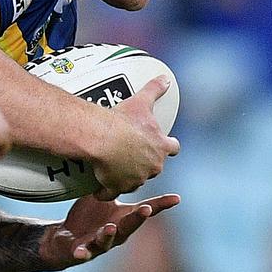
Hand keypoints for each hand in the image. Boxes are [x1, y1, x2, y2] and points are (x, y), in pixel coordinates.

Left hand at [39, 193, 180, 269]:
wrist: (68, 238)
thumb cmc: (91, 216)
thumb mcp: (103, 198)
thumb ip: (113, 184)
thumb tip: (123, 158)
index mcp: (123, 219)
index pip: (144, 211)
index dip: (160, 205)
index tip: (176, 198)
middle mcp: (116, 233)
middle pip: (129, 225)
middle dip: (138, 218)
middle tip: (146, 209)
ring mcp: (100, 243)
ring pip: (107, 240)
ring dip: (108, 234)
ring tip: (110, 227)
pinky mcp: (83, 251)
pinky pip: (83, 252)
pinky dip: (83, 252)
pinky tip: (80, 251)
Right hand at [92, 75, 179, 199]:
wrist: (103, 139)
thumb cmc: (124, 121)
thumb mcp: (141, 102)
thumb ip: (154, 90)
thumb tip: (166, 79)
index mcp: (160, 147)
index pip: (172, 148)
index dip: (168, 146)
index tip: (163, 144)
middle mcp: (152, 166)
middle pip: (154, 167)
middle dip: (145, 162)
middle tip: (131, 153)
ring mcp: (135, 179)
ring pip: (134, 181)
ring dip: (126, 177)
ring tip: (113, 169)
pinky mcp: (117, 187)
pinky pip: (111, 192)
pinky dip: (105, 191)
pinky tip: (99, 189)